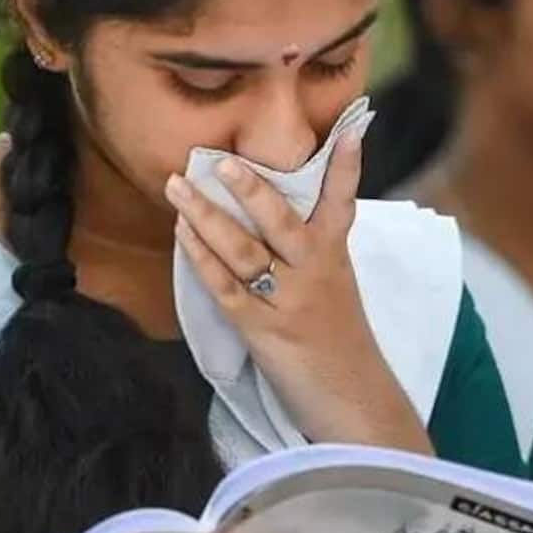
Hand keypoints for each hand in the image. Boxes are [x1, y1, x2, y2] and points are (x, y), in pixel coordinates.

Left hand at [165, 127, 428, 451]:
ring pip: (244, 250)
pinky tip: (183, 235)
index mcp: (336, 259)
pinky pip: (226, 288)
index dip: (346, 167)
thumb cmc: (340, 345)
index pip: (342, 204)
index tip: (349, 130)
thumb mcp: (335, 289)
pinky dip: (202, 259)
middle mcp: (316, 274)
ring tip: (178, 187)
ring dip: (207, 216)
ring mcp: (289, 301)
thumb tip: (273, 221)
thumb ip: (311, 255)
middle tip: (219, 160)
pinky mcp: (263, 331)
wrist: (354, 402)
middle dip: (250, 188)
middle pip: (281, 221)